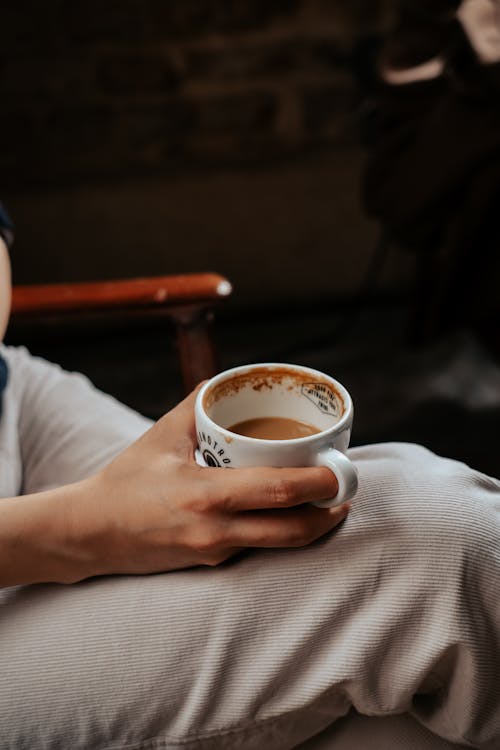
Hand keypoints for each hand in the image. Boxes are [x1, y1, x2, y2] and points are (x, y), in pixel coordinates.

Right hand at [78, 388, 349, 578]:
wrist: (90, 533)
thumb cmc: (126, 479)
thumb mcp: (162, 434)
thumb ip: (200, 402)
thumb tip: (230, 380)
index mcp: (205, 493)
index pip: (277, 491)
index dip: (318, 484)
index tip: (341, 470)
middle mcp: (214, 530)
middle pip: (292, 529)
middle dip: (329, 513)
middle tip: (346, 490)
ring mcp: (214, 552)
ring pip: (280, 545)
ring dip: (312, 527)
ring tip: (330, 504)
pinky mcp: (211, 564)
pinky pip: (258, 548)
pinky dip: (281, 531)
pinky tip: (288, 514)